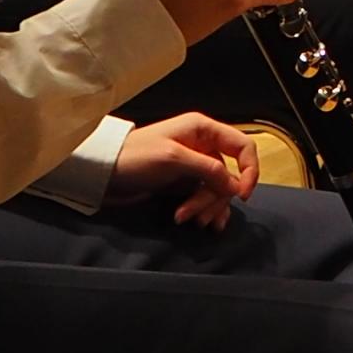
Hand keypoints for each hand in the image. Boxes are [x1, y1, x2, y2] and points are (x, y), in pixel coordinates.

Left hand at [108, 112, 256, 226]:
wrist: (103, 173)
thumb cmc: (135, 157)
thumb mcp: (173, 159)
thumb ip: (208, 169)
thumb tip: (236, 185)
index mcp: (203, 129)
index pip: (243, 146)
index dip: (249, 170)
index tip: (242, 195)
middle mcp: (203, 145)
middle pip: (229, 175)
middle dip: (215, 198)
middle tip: (196, 215)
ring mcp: (193, 166)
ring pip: (216, 190)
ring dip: (205, 207)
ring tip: (186, 219)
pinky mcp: (183, 183)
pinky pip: (204, 197)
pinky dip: (203, 210)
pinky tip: (198, 222)